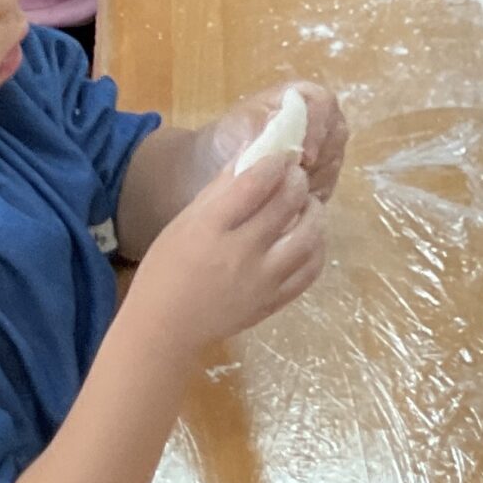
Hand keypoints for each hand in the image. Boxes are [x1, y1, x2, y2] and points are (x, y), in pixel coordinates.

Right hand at [127, 150, 327, 354]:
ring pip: (308, 238)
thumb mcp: (184, 222)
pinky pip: (310, 271)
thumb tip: (253, 154)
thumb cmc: (166, 268)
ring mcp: (261, 282)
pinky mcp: (273, 303)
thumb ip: (220, 189)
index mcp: (210, 230)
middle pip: (286, 205)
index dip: (274, 163)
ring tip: (306, 204)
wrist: (165, 328)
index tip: (281, 155)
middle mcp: (240, 254)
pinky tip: (309, 236)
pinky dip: (317, 248)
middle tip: (295, 175)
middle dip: (297, 181)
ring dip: (314, 213)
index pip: (254, 185)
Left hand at [187, 82, 348, 202]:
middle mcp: (316, 120)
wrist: (210, 168)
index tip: (305, 155)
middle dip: (320, 157)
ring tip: (290, 193)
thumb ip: (265, 123)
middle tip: (298, 178)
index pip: (324, 104)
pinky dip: (313, 195)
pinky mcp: (317, 176)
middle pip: (336, 134)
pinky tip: (293, 204)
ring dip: (316, 178)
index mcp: (300, 98)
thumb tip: (280, 123)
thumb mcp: (241, 125)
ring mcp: (320, 149)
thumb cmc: (227, 138)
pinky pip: (327, 185)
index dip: (319, 127)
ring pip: (334, 162)